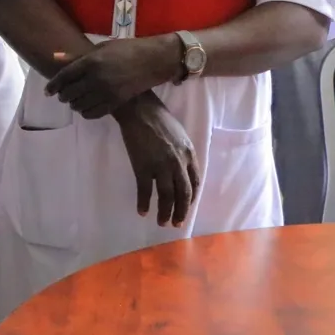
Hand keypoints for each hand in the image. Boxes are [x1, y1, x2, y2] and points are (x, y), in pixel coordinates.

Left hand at [45, 37, 176, 118]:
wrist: (153, 60)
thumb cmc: (127, 50)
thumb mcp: (101, 48)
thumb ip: (76, 56)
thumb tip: (54, 57)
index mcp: (90, 61)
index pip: (64, 77)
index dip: (53, 86)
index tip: (48, 91)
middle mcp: (96, 77)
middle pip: (69, 93)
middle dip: (63, 96)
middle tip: (63, 96)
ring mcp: (106, 91)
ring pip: (80, 105)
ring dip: (74, 105)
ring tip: (75, 102)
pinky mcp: (116, 102)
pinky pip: (93, 113)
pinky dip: (86, 112)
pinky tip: (86, 108)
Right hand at [114, 93, 199, 226]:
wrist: (139, 110)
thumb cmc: (159, 119)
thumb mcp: (180, 135)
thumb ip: (183, 153)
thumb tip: (181, 170)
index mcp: (189, 154)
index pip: (194, 182)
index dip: (191, 198)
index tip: (186, 207)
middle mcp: (178, 163)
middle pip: (182, 193)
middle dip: (181, 211)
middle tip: (177, 223)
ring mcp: (160, 166)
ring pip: (166, 195)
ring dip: (165, 212)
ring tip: (161, 222)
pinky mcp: (142, 166)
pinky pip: (145, 190)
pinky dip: (144, 202)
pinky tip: (142, 211)